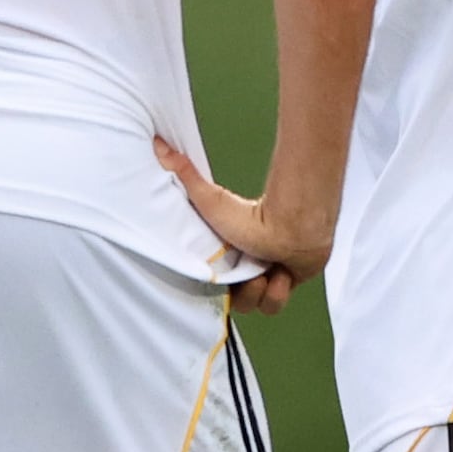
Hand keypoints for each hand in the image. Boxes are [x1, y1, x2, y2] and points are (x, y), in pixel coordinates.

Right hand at [159, 135, 330, 290]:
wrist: (292, 227)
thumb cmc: (251, 216)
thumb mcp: (210, 200)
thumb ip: (186, 175)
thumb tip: (160, 144)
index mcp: (227, 257)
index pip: (214, 286)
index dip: (216, 288)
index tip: (221, 278)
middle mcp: (246, 270)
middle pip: (235, 302)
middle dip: (240, 293)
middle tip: (250, 271)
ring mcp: (267, 279)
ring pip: (255, 308)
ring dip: (258, 293)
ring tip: (266, 270)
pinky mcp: (288, 284)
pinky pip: (274, 305)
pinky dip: (276, 293)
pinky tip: (281, 273)